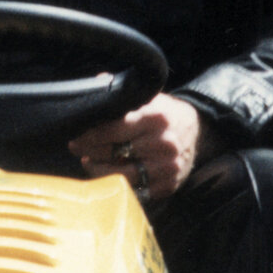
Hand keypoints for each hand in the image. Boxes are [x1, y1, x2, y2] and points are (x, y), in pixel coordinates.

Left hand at [69, 94, 221, 201]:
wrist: (197, 132)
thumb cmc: (164, 113)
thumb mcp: (148, 97)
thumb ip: (122, 91)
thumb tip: (97, 83)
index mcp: (156, 117)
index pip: (115, 128)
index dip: (91, 134)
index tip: (76, 135)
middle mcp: (164, 143)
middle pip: (115, 152)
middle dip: (90, 150)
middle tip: (76, 147)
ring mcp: (167, 167)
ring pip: (121, 174)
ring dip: (99, 170)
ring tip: (87, 162)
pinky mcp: (167, 185)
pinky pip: (135, 189)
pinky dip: (117, 184)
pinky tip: (107, 175)